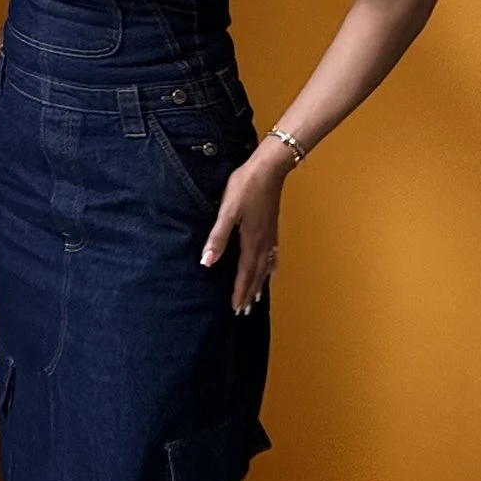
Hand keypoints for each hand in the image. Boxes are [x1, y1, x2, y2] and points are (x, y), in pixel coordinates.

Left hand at [201, 142, 287, 312]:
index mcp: (251, 241)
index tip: (236, 308)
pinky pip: (273, 254)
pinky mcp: (272, 227)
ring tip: (257, 299)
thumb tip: (207, 262)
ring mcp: (270, 235)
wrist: (268, 168)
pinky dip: (271, 267)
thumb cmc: (245, 187)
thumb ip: (217, 238)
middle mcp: (263, 242)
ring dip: (260, 284)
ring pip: (265, 266)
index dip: (239, 291)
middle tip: (244, 311)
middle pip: (256, 274)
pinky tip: (272, 272)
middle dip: (249, 293)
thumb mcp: (227, 211)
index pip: (244, 273)